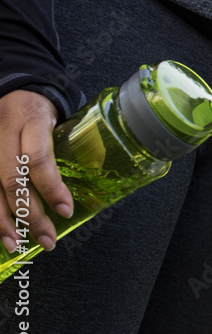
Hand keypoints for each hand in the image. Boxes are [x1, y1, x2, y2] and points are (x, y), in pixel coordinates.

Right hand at [0, 90, 74, 251]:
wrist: (11, 88)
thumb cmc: (39, 110)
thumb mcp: (57, 121)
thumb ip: (64, 151)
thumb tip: (80, 193)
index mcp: (31, 121)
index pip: (39, 159)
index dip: (52, 188)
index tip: (66, 210)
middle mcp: (2, 133)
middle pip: (13, 180)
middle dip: (30, 215)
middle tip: (47, 239)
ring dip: (2, 222)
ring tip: (17, 244)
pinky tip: (1, 231)